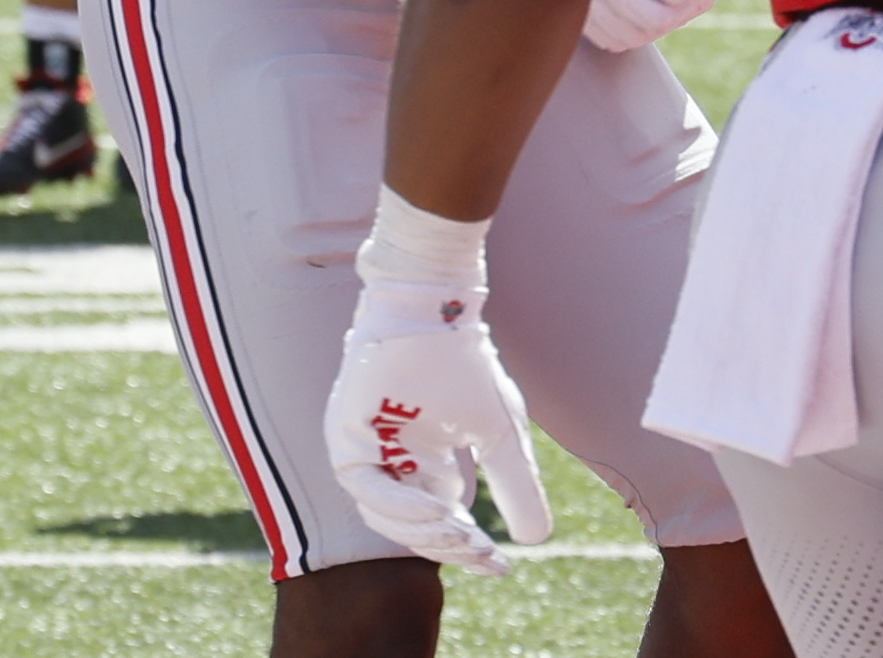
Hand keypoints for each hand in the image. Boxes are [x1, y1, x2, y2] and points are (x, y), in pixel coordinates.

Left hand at [325, 201, 550, 575]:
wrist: (436, 314)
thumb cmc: (466, 367)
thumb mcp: (501, 436)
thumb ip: (515, 486)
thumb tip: (537, 540)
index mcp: (423, 465)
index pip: (439, 524)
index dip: (466, 550)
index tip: (499, 568)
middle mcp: (390, 465)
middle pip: (412, 529)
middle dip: (449, 547)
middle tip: (482, 554)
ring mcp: (364, 454)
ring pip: (387, 517)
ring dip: (427, 532)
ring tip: (465, 534)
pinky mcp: (345, 439)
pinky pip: (368, 487)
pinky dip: (402, 505)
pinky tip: (439, 512)